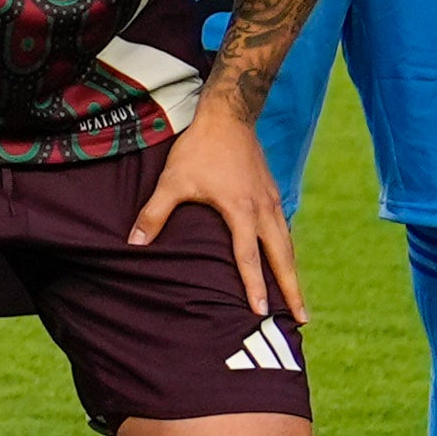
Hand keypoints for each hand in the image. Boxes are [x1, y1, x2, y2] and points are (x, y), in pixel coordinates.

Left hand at [131, 95, 304, 323]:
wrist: (228, 115)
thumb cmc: (198, 149)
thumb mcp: (172, 181)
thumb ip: (153, 214)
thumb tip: (133, 244)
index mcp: (241, 210)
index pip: (248, 256)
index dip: (253, 285)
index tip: (260, 311)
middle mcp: (263, 209)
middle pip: (282, 257)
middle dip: (292, 289)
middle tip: (303, 319)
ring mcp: (271, 201)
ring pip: (287, 245)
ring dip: (293, 273)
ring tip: (299, 301)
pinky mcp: (271, 193)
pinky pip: (284, 229)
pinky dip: (287, 251)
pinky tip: (285, 265)